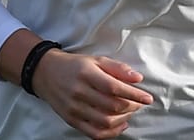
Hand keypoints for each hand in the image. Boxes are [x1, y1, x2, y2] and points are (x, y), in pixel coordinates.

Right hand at [32, 51, 153, 138]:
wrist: (45, 73)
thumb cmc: (74, 66)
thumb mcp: (95, 60)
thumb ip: (117, 68)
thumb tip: (138, 78)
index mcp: (86, 74)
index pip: (114, 88)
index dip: (134, 95)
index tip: (147, 98)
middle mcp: (79, 92)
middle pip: (112, 106)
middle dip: (132, 106)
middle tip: (138, 103)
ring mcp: (74, 108)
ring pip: (106, 121)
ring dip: (123, 119)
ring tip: (129, 112)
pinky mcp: (71, 120)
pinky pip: (95, 133)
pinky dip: (111, 133)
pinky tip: (120, 125)